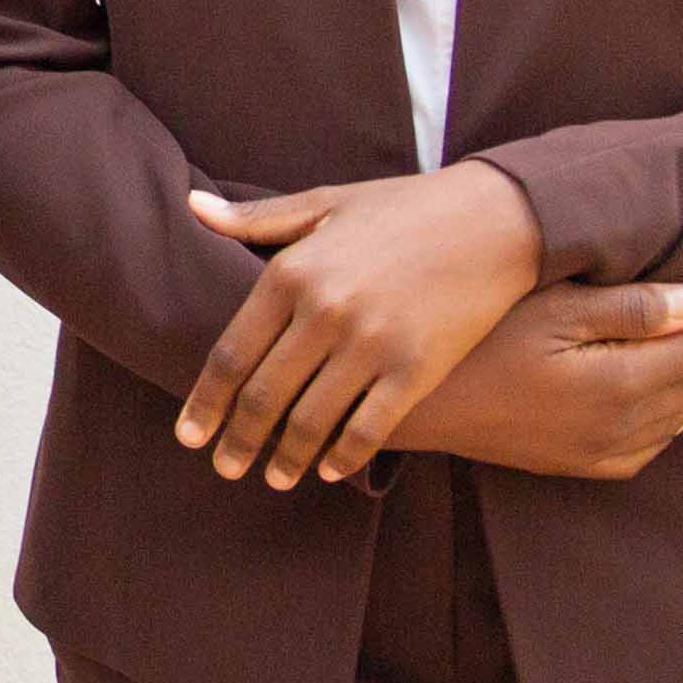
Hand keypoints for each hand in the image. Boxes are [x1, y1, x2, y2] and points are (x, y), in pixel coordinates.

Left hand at [178, 162, 545, 488]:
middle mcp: (325, 312)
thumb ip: (256, 219)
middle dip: (238, 441)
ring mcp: (372, 344)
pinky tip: (327, 470)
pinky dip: (343, 457)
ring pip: (311, 421)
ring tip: (272, 479)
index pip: (232, 354)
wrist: (494, 220)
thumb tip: (192, 207)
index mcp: (292, 273)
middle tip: (224, 467)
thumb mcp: (325, 203)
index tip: (188, 436)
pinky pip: (368, 429)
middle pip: (265, 396)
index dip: (206, 402)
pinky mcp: (417, 369)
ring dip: (285, 459)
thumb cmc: (402, 210)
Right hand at [382, 279, 682, 481]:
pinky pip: (651, 441)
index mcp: (622, 384)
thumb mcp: (550, 307)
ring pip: (682, 414)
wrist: (413, 407)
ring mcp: (600, 451)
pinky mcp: (579, 462)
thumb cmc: (475, 339)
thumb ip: (630, 309)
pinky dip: (676, 414)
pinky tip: (677, 396)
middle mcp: (623, 427)